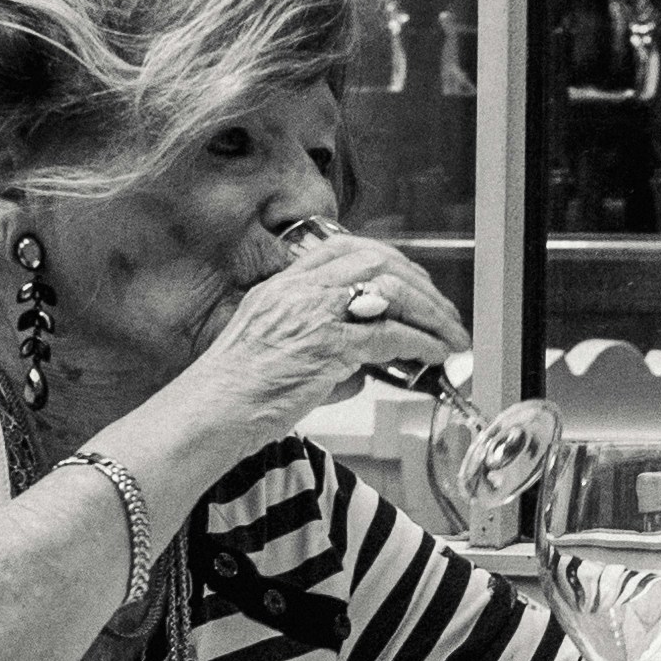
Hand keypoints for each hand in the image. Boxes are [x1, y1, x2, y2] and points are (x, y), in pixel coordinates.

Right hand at [150, 226, 472, 469]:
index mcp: (282, 285)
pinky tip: (434, 356)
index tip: (412, 280)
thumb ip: (318, 346)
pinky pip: (390, 335)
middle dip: (420, 285)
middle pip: (377, 262)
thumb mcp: (273, 349)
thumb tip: (361, 368)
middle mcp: (298, 289)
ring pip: (391, 292)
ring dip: (430, 313)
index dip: (387, 259)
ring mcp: (314, 313)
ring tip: (450, 335)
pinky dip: (420, 343)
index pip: (344, 248)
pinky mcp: (328, 344)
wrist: (209, 412)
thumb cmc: (234, 394)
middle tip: (443, 310)